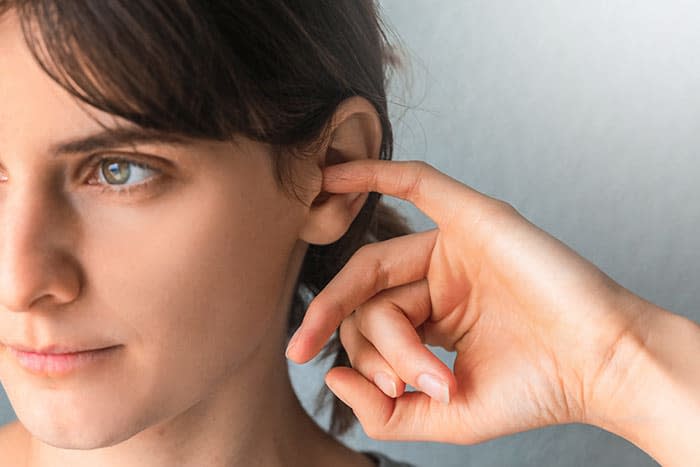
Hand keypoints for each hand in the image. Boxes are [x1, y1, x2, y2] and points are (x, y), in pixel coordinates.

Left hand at [285, 159, 645, 443]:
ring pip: (376, 266)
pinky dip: (370, 173)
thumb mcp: (445, 417)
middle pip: (364, 298)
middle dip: (370, 347)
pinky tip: (329, 178)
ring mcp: (453, 246)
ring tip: (420, 371)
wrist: (600, 369)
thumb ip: (383, 412)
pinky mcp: (472, 218)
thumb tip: (329, 378)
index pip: (367, 326)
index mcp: (432, 315)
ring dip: (381, 325)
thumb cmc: (535, 390)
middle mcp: (437, 277)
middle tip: (401, 385)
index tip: (398, 394)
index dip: (368, 363)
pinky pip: (414, 183)